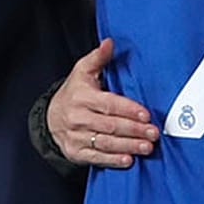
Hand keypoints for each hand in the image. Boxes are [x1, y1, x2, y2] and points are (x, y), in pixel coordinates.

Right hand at [48, 39, 158, 168]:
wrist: (50, 117)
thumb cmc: (74, 92)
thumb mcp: (81, 71)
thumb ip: (98, 58)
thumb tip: (109, 43)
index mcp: (82, 97)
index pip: (109, 104)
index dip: (128, 110)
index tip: (146, 114)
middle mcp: (78, 118)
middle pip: (110, 125)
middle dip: (134, 130)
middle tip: (153, 133)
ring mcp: (76, 137)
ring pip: (106, 143)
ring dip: (128, 146)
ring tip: (147, 147)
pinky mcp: (76, 152)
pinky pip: (96, 157)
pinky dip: (113, 160)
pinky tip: (128, 160)